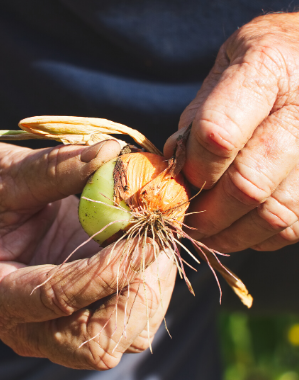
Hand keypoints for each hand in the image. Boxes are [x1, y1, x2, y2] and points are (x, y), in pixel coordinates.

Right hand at [0, 139, 175, 369]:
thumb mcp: (9, 175)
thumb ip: (58, 167)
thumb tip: (112, 153)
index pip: (59, 297)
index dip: (112, 271)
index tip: (150, 238)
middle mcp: (26, 326)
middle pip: (97, 343)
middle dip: (137, 294)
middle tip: (156, 244)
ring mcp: (58, 325)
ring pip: (123, 337)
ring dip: (150, 291)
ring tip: (152, 242)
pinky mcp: (83, 312)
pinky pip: (131, 321)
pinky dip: (149, 288)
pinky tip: (145, 251)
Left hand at [165, 13, 298, 252]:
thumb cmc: (265, 60)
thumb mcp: (225, 69)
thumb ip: (198, 118)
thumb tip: (175, 170)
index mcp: (267, 68)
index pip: (218, 135)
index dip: (194, 168)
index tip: (183, 180)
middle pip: (247, 184)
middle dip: (209, 214)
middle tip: (188, 222)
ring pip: (275, 213)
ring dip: (233, 234)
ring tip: (210, 234)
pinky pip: (295, 224)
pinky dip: (263, 237)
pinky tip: (243, 230)